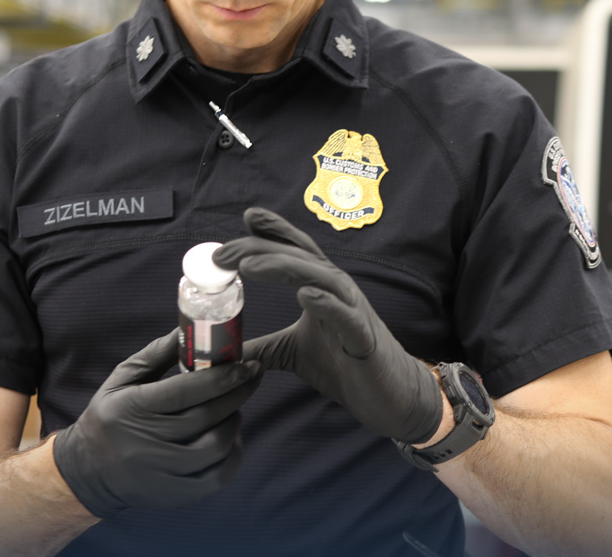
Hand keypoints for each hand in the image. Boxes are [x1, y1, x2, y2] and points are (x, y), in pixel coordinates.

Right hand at [53, 329, 261, 517]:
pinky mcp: (171, 496)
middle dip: (237, 393)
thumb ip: (156, 354)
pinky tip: (232, 440)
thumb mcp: (122, 379)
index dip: (221, 377)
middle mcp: (145, 443)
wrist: (87, 473)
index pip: (185, 391)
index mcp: (132, 408)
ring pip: (214, 448)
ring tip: (236, 408)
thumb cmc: (109, 417)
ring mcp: (159, 473)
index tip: (246, 364)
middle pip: (205, 417)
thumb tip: (188, 331)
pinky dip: (232, 458)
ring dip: (234, 423)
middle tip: (252, 377)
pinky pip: (215, 479)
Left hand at [215, 207, 442, 443]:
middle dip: (259, 249)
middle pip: (297, 257)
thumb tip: (227, 351)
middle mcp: (336, 290)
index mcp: (321, 287)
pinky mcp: (362, 337)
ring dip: (283, 267)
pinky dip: (325, 302)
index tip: (248, 215)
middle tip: (222, 253)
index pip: (295, 251)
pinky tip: (304, 294)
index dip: (275, 230)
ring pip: (317, 277)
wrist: (389, 395)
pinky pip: (344, 315)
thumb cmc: (344, 366)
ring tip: (250, 266)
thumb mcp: (292, 352)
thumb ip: (262, 347)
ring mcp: (351, 310)